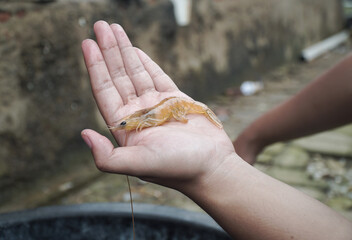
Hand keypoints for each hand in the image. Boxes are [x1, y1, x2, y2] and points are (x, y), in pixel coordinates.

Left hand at [81, 21, 234, 190]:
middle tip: (100, 26)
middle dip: (109, 51)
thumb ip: (108, 156)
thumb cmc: (177, 167)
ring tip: (114, 29)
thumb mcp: (140, 164)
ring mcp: (156, 106)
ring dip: (125, 51)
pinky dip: (146, 62)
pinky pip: (156, 76)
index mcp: (126, 127)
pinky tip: (135, 50)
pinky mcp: (174, 100)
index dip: (95, 67)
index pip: (105, 91)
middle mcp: (138, 114)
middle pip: (118, 76)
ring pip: (136, 72)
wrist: (212, 166)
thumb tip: (83, 134)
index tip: (88, 44)